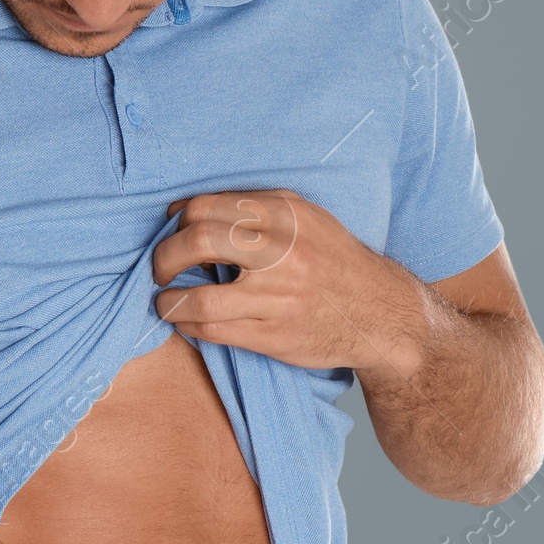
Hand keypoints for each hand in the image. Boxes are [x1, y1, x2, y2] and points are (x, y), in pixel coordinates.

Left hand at [152, 190, 427, 377]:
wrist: (381, 312)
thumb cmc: (335, 261)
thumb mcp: (307, 219)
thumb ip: (253, 209)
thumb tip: (183, 210)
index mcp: (286, 215)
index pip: (207, 208)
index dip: (178, 221)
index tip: (173, 233)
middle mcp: (282, 252)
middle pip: (197, 242)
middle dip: (165, 257)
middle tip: (162, 269)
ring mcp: (277, 297)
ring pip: (198, 297)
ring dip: (168, 300)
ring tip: (164, 301)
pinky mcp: (273, 335)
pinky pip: (212, 329)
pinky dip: (187, 324)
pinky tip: (186, 320)